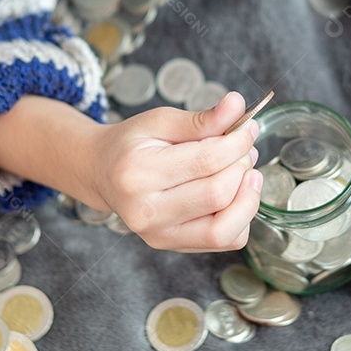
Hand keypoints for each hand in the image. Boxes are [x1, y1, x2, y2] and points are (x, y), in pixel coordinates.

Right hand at [77, 92, 262, 251]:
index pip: (207, 160)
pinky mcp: (171, 246)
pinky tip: (235, 195)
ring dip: (248, 198)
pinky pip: (223, 241)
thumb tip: (238, 105)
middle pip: (218, 194)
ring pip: (225, 229)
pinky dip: (240, 218)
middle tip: (244, 149)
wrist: (102, 173)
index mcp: (138, 173)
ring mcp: (158, 235)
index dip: (238, 141)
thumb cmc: (131, 144)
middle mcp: (146, 212)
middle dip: (243, 166)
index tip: (247, 127)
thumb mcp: (160, 120)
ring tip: (247, 173)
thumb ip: (202, 118)